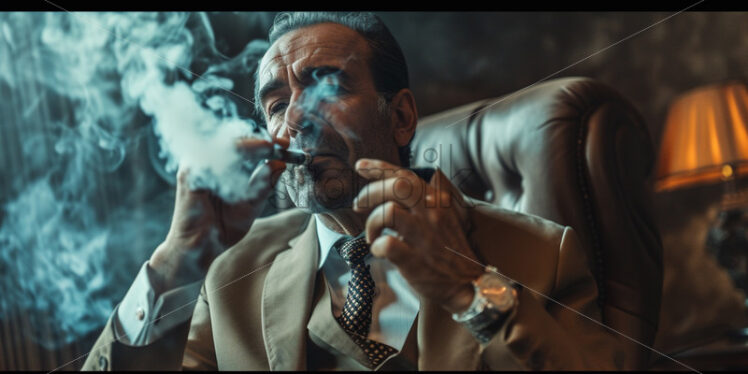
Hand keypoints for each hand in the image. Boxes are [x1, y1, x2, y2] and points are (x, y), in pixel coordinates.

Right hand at [149, 137, 287, 292]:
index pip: (244, 148)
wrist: (198, 249)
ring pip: (226, 146)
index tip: (286, 144)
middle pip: (236, 142)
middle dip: (262, 141)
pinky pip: (215, 159)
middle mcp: (205, 163)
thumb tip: (281, 164)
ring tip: (272, 147)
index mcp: (218, 169)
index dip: (266, 144)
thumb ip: (264, 184)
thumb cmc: (222, 227)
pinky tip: (251, 158)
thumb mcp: (251, 204)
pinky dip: (235, 157)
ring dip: (252, 145)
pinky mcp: (190, 175)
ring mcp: (195, 167)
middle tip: (284, 143)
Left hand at [353, 158, 482, 313]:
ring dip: (372, 223)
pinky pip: (386, 244)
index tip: (361, 167)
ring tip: (373, 234)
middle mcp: (432, 214)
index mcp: (437, 201)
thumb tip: (391, 186)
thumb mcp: (443, 216)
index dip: (379, 168)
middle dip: (370, 192)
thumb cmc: (449, 250)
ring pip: (388, 212)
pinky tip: (380, 251)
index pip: (406, 175)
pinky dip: (376, 246)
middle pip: (396, 187)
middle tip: (359, 204)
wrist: (467, 285)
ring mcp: (424, 237)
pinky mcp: (415, 260)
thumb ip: (422, 201)